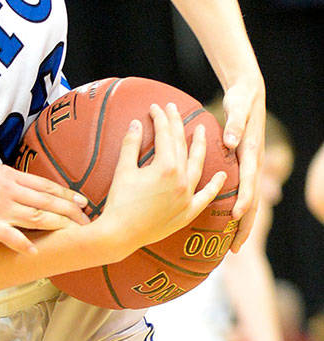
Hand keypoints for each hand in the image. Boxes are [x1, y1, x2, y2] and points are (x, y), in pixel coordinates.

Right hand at [0, 165, 91, 254]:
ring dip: (59, 226)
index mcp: (6, 176)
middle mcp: (6, 190)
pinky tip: (36, 253)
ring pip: (38, 217)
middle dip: (71, 211)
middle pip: (48, 201)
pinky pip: (12, 237)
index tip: (82, 201)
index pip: (44, 184)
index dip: (66, 194)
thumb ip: (1, 179)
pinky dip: (26, 246)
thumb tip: (14, 182)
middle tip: (88, 220)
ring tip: (75, 235)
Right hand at [94, 103, 225, 257]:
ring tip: (202, 130)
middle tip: (174, 108)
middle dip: (177, 124)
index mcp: (166, 167)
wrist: (121, 233)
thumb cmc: (119, 201)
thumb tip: (137, 123)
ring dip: (200, 147)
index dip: (161, 118)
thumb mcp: (123, 170)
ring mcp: (188, 196)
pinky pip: (206, 196)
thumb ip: (132, 144)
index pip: (166, 135)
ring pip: (198, 166)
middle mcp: (182, 179)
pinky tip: (221, 174)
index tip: (155, 107)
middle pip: (182, 145)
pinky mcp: (188, 212)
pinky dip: (215, 185)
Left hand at [221, 74, 265, 251]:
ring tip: (234, 246)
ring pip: (250, 200)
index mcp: (250, 153)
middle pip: (253, 200)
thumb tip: (230, 142)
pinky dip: (239, 209)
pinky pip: (243, 192)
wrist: (250, 93)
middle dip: (245, 225)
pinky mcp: (245, 166)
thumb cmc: (241, 101)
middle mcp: (253, 164)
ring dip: (242, 223)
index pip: (249, 183)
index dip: (243, 201)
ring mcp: (251, 166)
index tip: (234, 217)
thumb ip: (233, 124)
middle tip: (236, 249)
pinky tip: (227, 223)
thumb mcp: (237, 109)